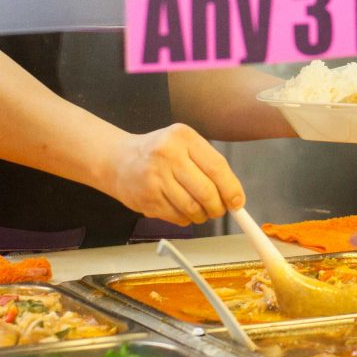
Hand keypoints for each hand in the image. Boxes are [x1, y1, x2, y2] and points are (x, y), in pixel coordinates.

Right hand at [98, 123, 244, 225]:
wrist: (118, 160)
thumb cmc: (158, 152)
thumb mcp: (183, 144)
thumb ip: (208, 164)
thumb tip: (234, 196)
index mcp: (183, 137)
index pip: (217, 167)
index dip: (231, 189)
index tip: (238, 202)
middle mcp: (168, 155)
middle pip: (206, 191)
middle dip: (218, 207)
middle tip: (220, 210)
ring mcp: (155, 178)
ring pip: (192, 208)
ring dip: (202, 215)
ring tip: (201, 211)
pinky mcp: (147, 199)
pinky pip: (177, 217)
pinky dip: (186, 219)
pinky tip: (182, 210)